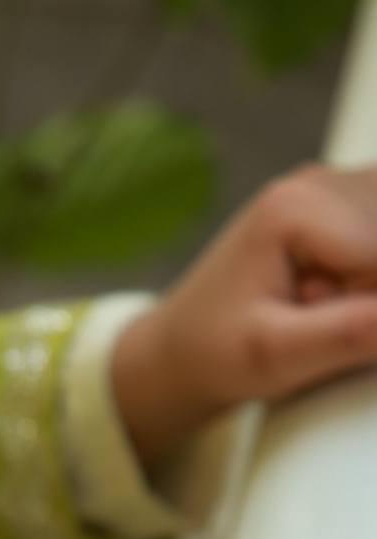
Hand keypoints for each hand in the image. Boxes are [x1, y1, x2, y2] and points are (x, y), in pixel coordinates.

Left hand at [112, 163, 376, 469]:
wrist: (181, 348)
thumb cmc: (216, 353)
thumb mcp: (278, 357)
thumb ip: (349, 333)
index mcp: (295, 207)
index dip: (365, 303)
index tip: (313, 318)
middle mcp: (317, 181)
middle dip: (366, 289)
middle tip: (307, 310)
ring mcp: (330, 188)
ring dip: (367, 281)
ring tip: (311, 301)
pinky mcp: (340, 205)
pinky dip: (367, 272)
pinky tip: (323, 288)